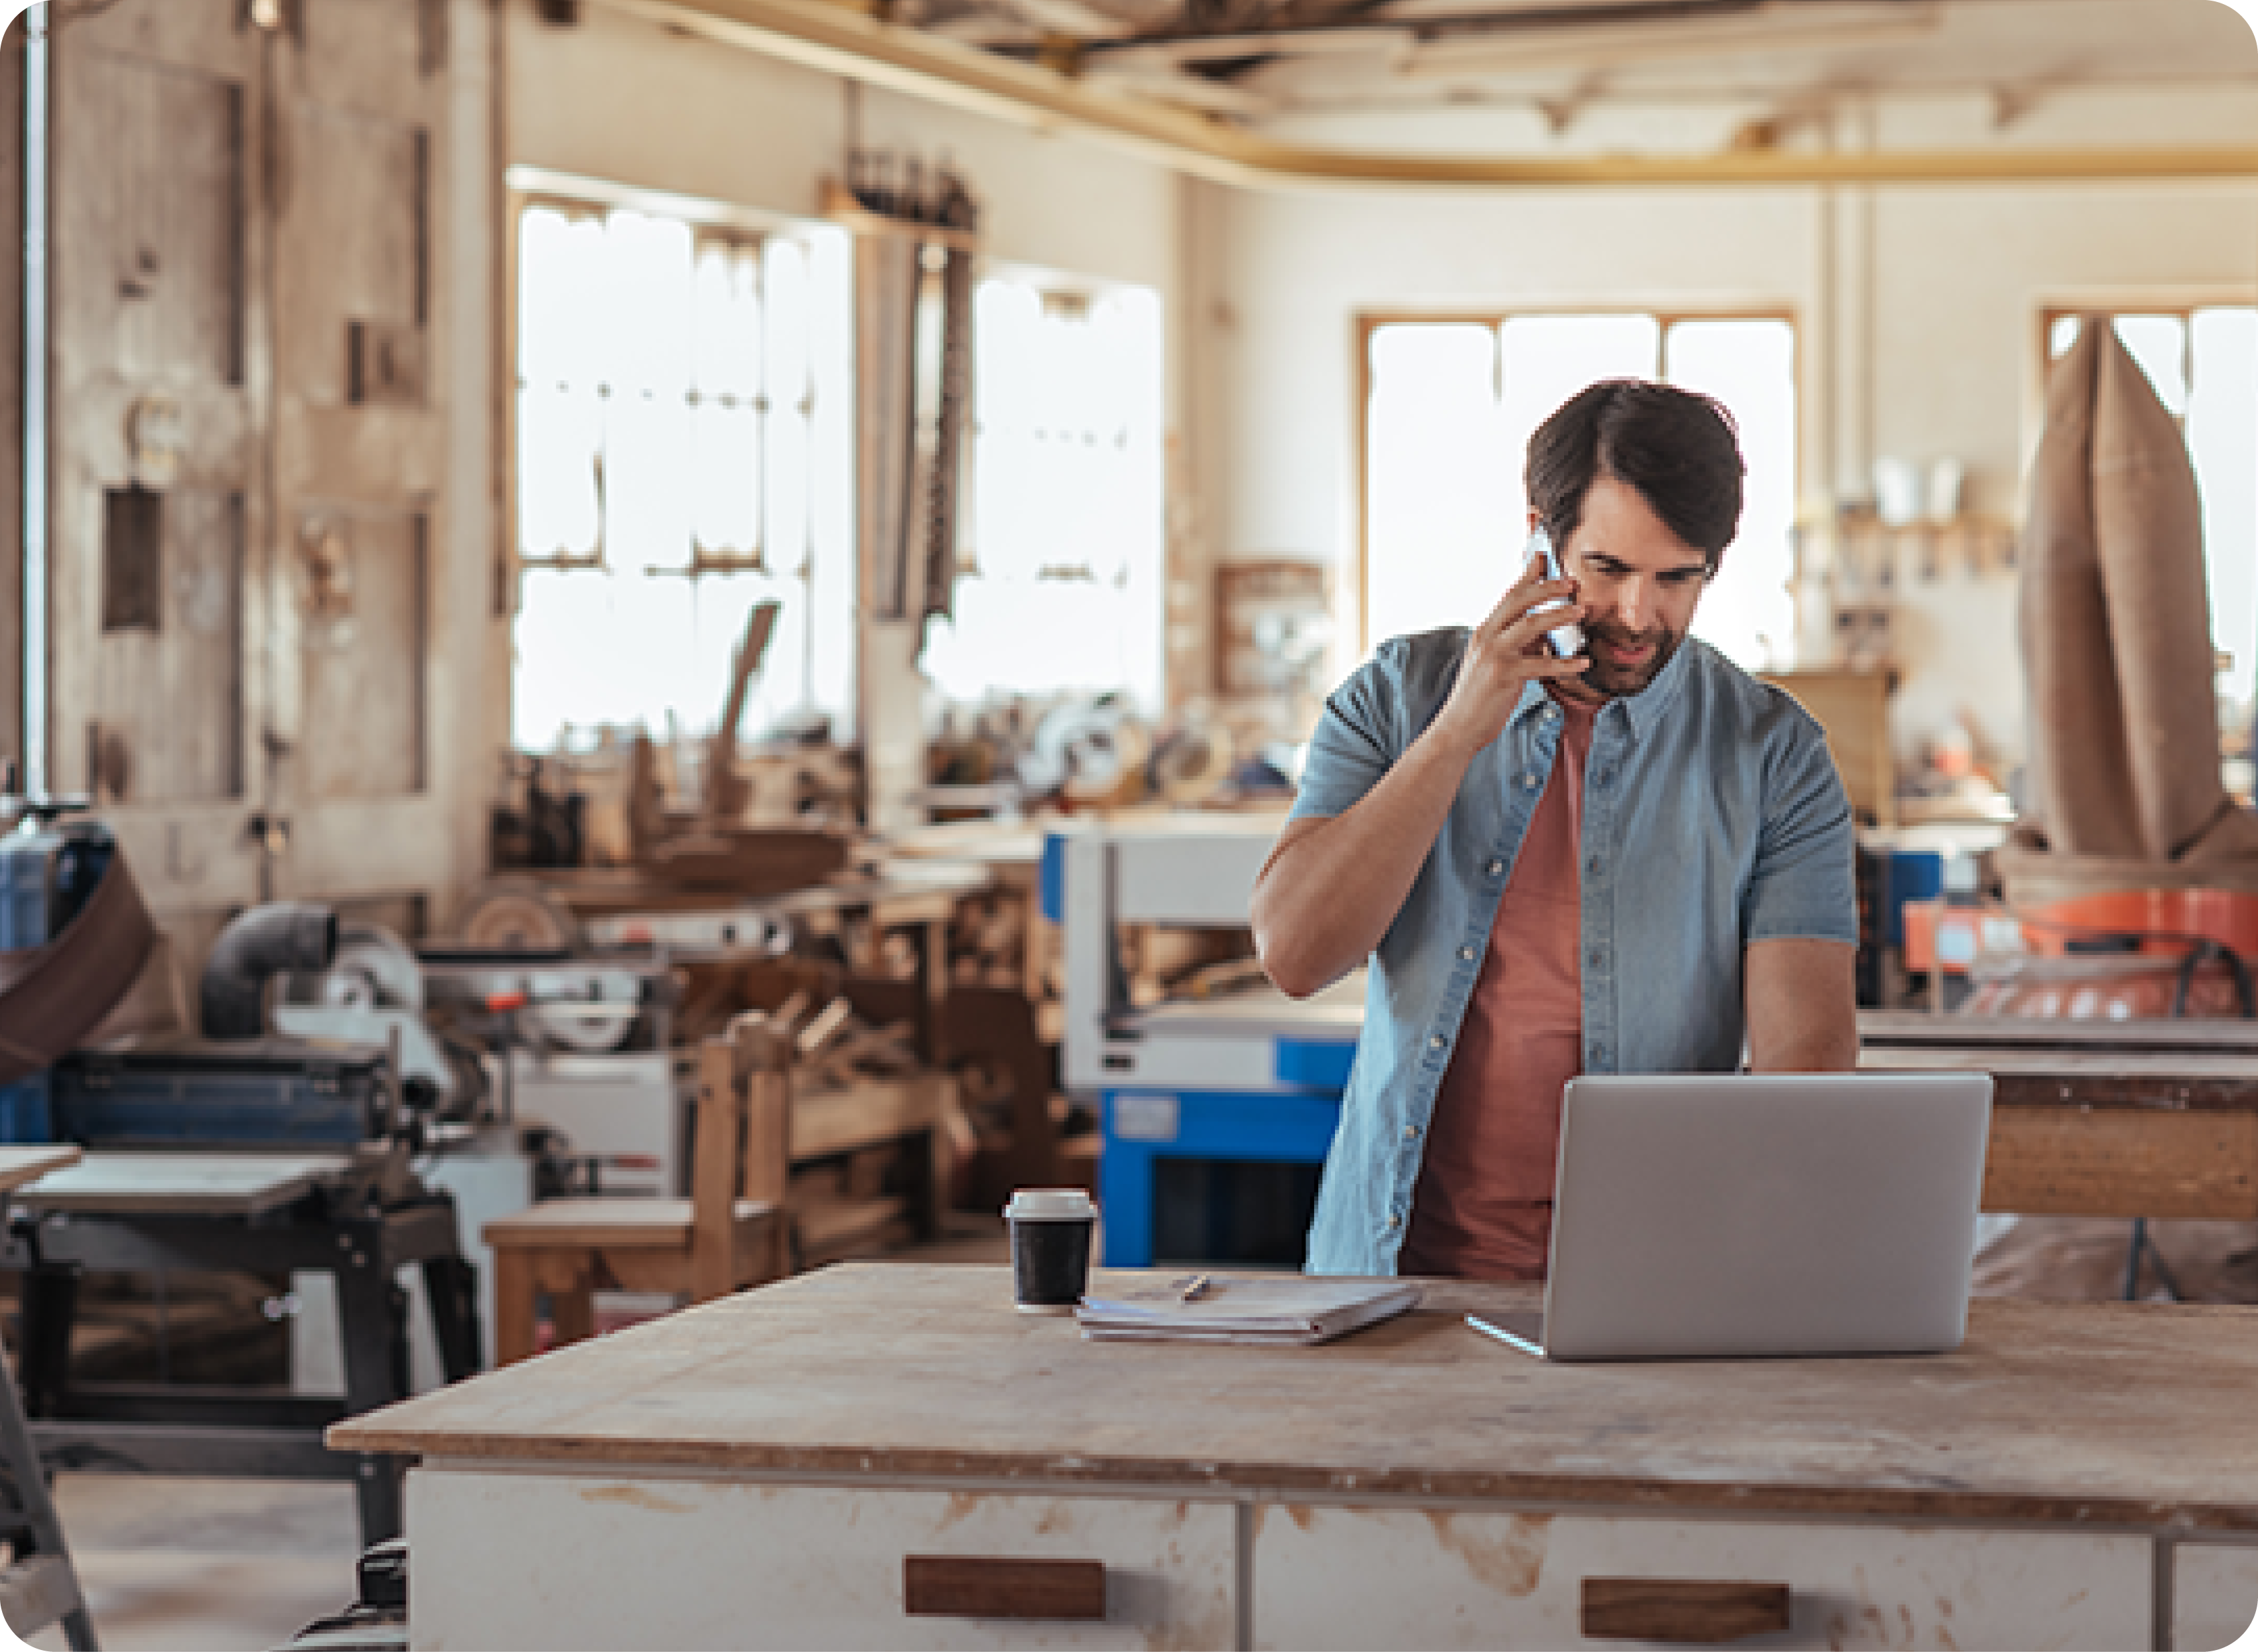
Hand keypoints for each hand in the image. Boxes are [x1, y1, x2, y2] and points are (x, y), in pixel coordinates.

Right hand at [1429, 555, 1589, 760]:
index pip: (1509, 595)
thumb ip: (1518, 646)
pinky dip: (1565, 663)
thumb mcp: (1497, 663)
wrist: (1458, 727)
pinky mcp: (1503, 675)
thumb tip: (1545, 636)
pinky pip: (1540, 664)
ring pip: (1530, 624)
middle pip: (1520, 601)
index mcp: (1485, 631)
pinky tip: (1583, 662)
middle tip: (1572, 583)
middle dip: (1548, 588)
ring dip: (1558, 615)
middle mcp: (1486, 636)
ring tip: (1581, 611)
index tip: (1545, 558)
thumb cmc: (1480, 697)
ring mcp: (1493, 655)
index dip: (1528, 575)